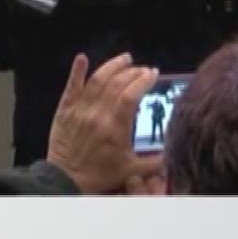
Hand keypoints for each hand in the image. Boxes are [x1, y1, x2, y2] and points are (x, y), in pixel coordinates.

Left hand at [45, 54, 164, 194]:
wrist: (66, 180)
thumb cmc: (99, 175)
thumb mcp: (132, 170)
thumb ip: (155, 162)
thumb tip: (173, 154)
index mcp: (115, 127)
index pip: (132, 94)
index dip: (143, 80)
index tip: (153, 73)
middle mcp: (98, 114)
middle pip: (117, 83)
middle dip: (133, 72)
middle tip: (142, 69)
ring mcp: (80, 110)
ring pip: (97, 79)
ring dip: (112, 66)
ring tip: (124, 59)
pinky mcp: (65, 110)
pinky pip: (72, 86)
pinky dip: (77, 71)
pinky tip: (82, 58)